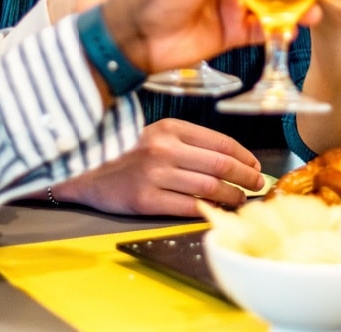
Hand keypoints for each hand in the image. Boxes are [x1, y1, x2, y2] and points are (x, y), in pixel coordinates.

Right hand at [52, 119, 263, 215]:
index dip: (245, 157)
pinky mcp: (145, 199)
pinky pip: (187, 207)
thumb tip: (231, 159)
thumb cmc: (125, 153)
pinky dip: (207, 210)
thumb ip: (189, 142)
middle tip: (257, 185)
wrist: (84, 170)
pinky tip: (215, 211)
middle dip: (246, 177)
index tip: (255, 166)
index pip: (221, 142)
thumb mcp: (156, 134)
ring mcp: (154, 174)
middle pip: (220, 164)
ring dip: (231, 196)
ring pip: (209, 187)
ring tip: (239, 201)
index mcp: (170, 128)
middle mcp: (164, 148)